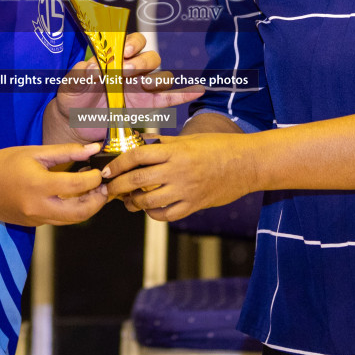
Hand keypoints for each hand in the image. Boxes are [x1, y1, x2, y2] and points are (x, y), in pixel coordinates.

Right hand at [0, 140, 109, 225]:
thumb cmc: (4, 163)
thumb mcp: (35, 152)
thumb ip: (66, 152)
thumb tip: (94, 149)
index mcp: (38, 185)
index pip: (77, 185)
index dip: (94, 178)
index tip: (99, 171)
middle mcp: (38, 207)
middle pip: (80, 212)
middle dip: (97, 201)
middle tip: (104, 187)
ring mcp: (35, 219)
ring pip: (71, 220)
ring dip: (87, 208)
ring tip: (92, 191)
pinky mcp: (33, 225)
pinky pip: (58, 220)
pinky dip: (71, 210)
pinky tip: (73, 195)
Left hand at [47, 32, 204, 144]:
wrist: (75, 124)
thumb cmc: (73, 99)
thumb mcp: (71, 84)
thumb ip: (81, 74)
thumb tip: (94, 66)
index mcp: (116, 59)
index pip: (133, 43)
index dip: (133, 44)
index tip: (125, 53)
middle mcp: (133, 71)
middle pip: (151, 58)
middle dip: (142, 63)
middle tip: (127, 72)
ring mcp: (142, 89)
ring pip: (161, 77)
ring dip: (157, 79)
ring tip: (145, 86)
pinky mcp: (147, 106)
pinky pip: (169, 98)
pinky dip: (184, 94)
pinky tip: (197, 91)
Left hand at [100, 132, 258, 220]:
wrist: (247, 164)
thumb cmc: (220, 147)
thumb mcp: (190, 140)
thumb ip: (165, 144)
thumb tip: (142, 145)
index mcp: (175, 151)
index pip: (136, 156)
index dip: (117, 164)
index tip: (106, 170)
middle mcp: (177, 171)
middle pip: (136, 180)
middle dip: (117, 186)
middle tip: (109, 188)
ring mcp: (185, 190)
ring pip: (148, 201)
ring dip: (133, 202)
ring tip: (128, 200)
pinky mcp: (194, 205)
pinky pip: (166, 215)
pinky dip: (154, 214)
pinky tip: (150, 208)